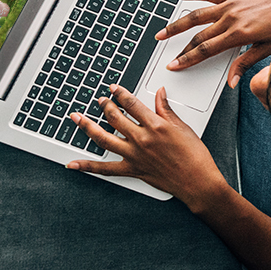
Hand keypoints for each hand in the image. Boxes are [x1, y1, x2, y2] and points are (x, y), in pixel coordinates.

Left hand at [66, 85, 228, 208]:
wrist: (197, 181)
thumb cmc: (195, 156)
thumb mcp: (183, 127)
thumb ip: (166, 109)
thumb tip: (160, 94)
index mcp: (156, 125)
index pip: (131, 103)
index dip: (119, 93)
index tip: (113, 88)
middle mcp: (141, 139)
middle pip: (115, 117)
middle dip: (104, 106)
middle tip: (99, 100)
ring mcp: (134, 155)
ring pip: (104, 138)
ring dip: (87, 127)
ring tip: (77, 118)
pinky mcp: (132, 170)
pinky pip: (105, 169)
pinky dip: (87, 166)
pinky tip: (73, 163)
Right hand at [159, 0, 270, 87]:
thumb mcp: (268, 49)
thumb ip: (245, 63)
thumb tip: (232, 81)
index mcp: (239, 34)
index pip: (206, 49)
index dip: (187, 59)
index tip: (174, 65)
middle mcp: (232, 17)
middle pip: (199, 35)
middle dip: (181, 47)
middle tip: (166, 55)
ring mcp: (232, 4)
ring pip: (198, 14)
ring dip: (178, 23)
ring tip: (163, 31)